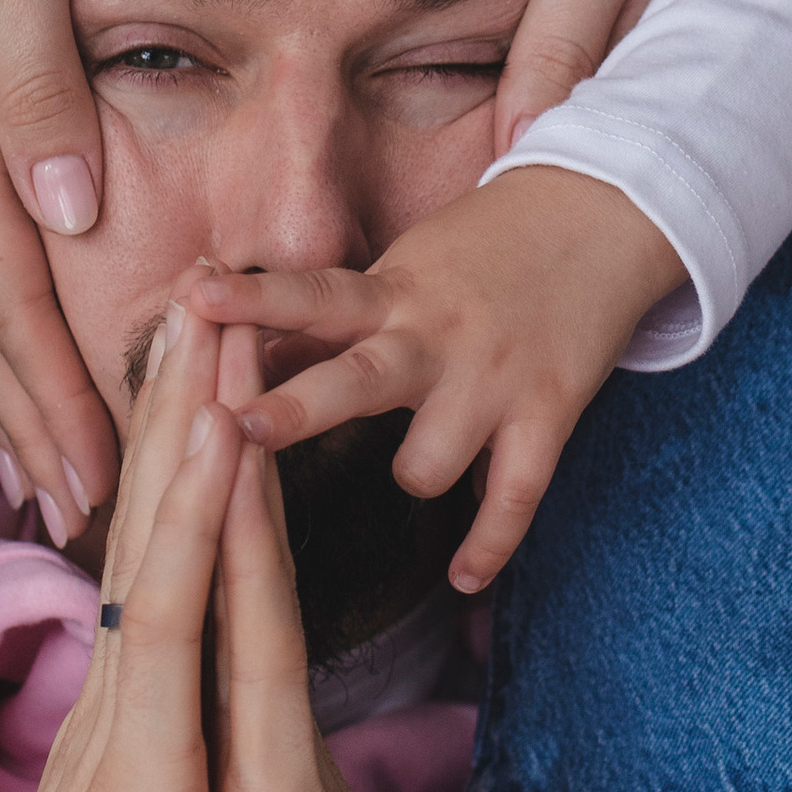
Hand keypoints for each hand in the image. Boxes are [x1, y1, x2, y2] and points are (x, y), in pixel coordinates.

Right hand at [0, 301, 245, 791]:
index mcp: (121, 751)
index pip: (159, 585)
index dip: (178, 480)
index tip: (199, 383)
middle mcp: (113, 721)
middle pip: (150, 535)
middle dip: (176, 412)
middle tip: (197, 292)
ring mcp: (119, 739)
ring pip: (159, 549)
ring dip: (187, 427)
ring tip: (208, 320)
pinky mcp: (138, 778)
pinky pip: (173, 623)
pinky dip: (199, 525)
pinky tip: (223, 448)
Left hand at [186, 165, 684, 591]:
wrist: (598, 214)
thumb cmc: (482, 247)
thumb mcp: (403, 267)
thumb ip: (329, 320)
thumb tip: (235, 349)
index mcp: (392, 293)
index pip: (312, 294)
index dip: (253, 300)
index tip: (192, 297)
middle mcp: (435, 337)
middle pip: (358, 378)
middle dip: (299, 408)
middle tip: (241, 427)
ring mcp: (493, 380)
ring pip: (426, 466)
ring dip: (413, 477)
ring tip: (424, 463)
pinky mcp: (548, 412)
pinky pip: (514, 498)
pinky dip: (488, 545)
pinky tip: (463, 578)